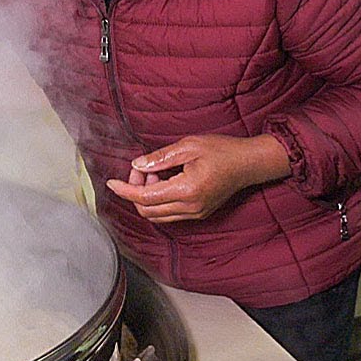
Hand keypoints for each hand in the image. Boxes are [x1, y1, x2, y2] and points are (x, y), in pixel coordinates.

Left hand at [104, 134, 290, 222]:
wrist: (250, 163)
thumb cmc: (223, 150)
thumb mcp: (188, 146)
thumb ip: (160, 158)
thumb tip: (137, 165)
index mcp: (187, 190)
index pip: (145, 197)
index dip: (125, 189)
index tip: (111, 182)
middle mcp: (190, 207)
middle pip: (147, 210)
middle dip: (136, 190)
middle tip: (142, 167)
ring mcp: (196, 213)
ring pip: (157, 215)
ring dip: (147, 196)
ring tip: (156, 171)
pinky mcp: (199, 213)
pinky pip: (169, 213)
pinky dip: (159, 199)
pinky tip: (166, 180)